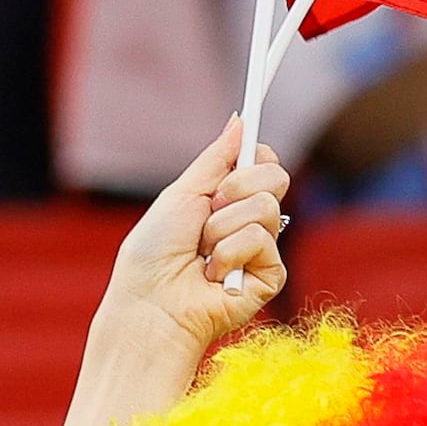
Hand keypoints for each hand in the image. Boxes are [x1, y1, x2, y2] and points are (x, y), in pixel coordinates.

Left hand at [99, 121, 291, 358]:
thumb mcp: (181, 194)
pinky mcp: (270, 275)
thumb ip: (216, 159)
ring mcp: (261, 249)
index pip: (263, 162)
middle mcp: (248, 222)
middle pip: (276, 176)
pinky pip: (262, 239)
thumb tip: (241, 121)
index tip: (246, 152)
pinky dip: (229, 253)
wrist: (150, 304)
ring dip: (222, 227)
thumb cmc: (154, 254)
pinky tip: (214, 275)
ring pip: (266, 207)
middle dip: (237, 186)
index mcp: (227, 200)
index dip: (257, 154)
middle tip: (209, 209)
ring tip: (202, 252)